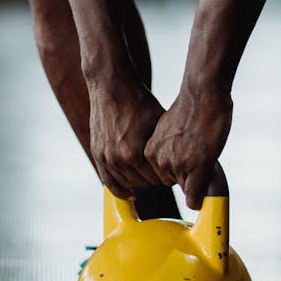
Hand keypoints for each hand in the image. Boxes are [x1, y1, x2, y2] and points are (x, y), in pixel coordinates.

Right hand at [88, 74, 165, 199]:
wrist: (112, 87)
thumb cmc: (140, 102)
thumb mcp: (160, 122)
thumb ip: (166, 145)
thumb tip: (183, 160)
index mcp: (136, 153)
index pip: (157, 179)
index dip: (168, 177)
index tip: (174, 174)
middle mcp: (119, 159)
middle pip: (143, 184)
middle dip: (155, 181)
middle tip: (164, 175)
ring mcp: (106, 158)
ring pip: (127, 183)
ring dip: (139, 183)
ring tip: (151, 178)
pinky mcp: (97, 154)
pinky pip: (108, 181)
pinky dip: (120, 189)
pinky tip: (131, 193)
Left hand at [145, 87, 232, 209]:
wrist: (203, 94)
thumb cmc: (190, 108)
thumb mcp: (168, 129)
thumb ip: (166, 146)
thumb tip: (172, 156)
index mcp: (151, 150)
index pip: (160, 173)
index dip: (175, 167)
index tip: (185, 158)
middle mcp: (160, 160)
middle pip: (171, 182)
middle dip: (184, 175)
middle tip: (197, 156)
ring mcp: (177, 165)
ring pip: (186, 188)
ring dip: (196, 181)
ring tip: (205, 156)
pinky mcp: (196, 168)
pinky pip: (195, 196)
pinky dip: (200, 199)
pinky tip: (206, 195)